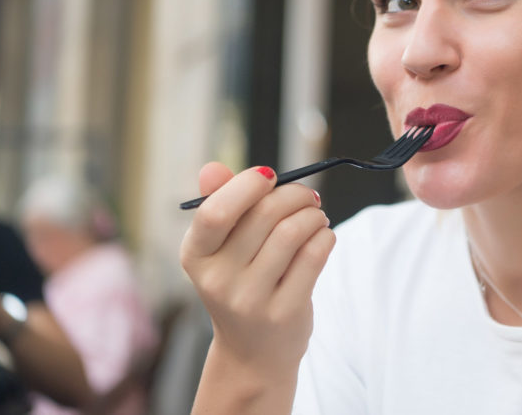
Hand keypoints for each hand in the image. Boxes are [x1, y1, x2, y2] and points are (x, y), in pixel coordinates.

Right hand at [180, 163, 335, 382]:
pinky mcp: (284, 312)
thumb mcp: (221, 248)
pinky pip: (314, 256)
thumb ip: (219, 203)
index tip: (269, 175)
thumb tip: (212, 169)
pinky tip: (322, 238)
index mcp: (196, 255)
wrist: (253, 352)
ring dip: (314, 215)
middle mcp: (217, 280)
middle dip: (295, 194)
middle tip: (307, 197)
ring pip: (293, 232)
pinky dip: (325, 237)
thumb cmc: (241, 283)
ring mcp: (250, 300)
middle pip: (265, 214)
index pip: (215, 211)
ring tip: (316, 217)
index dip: (247, 185)